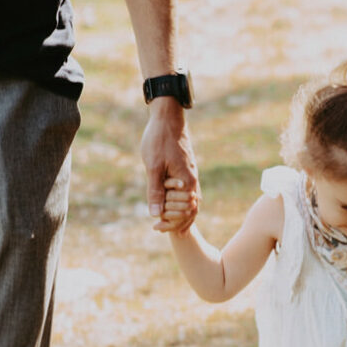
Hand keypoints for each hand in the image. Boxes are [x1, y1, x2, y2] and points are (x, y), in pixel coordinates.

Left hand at [140, 99, 196, 229]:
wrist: (168, 118)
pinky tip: (170, 206)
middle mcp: (193, 181)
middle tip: (158, 228)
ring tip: (166, 224)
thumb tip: (156, 214)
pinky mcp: (186, 170)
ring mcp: (191, 175)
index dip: (170, 223)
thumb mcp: (153, 166)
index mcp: (187, 182)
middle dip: (176, 222)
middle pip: (190, 211)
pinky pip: (187, 193)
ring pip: (190, 203)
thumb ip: (155, 191)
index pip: (185, 213)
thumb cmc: (159, 140)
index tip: (156, 228)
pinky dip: (180, 203)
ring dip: (179, 214)